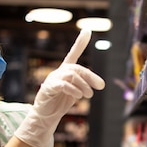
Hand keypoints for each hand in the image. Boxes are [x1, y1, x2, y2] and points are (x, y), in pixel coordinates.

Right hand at [14, 29, 104, 146]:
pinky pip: (63, 85)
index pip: (73, 54)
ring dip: (84, 85)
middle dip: (91, 76)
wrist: (45, 117)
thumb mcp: (75, 93)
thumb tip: (99, 83)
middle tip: (101, 86)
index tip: (87, 30)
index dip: (80, 42)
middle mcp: (59, 72)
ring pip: (72, 75)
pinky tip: (78, 96)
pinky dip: (73, 90)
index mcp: (65, 71)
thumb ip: (84, 85)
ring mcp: (52, 79)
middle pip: (77, 68)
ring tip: (88, 95)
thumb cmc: (60, 103)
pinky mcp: (48, 88)